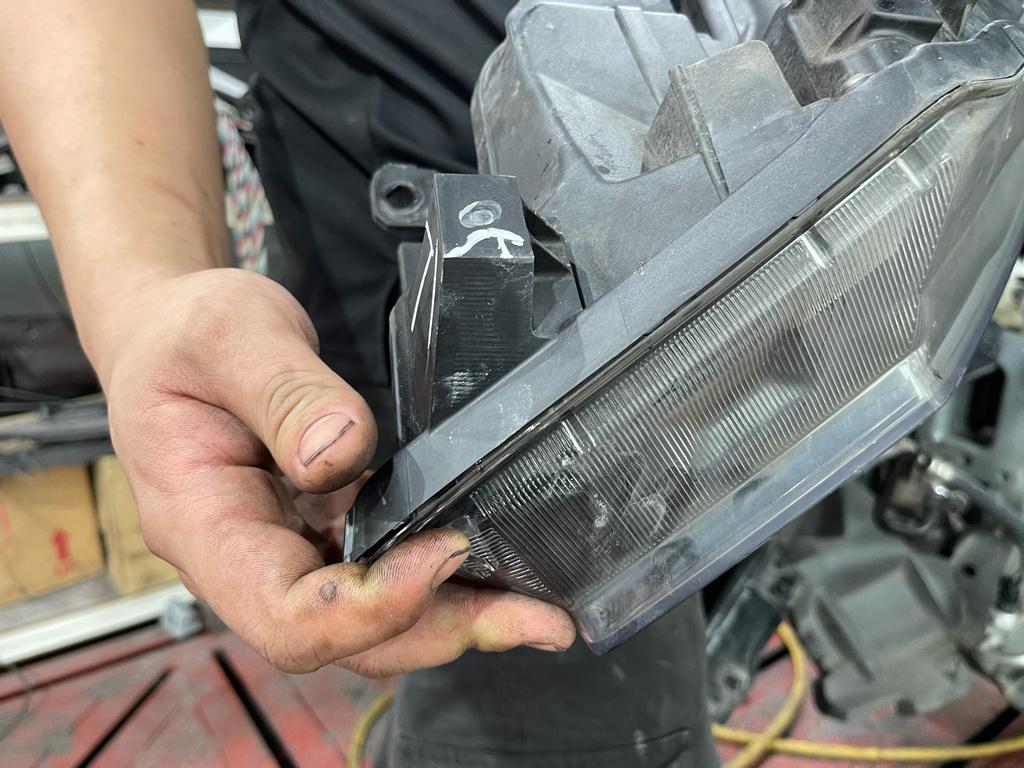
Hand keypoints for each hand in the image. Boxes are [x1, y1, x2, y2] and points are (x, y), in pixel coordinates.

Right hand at [103, 268, 574, 674]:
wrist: (174, 334)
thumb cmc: (185, 333)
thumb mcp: (228, 336)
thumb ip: (283, 392)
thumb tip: (342, 452)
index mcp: (202, 524)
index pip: (283, 612)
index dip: (369, 605)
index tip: (444, 551)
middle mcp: (245, 558)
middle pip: (341, 636)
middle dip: (439, 629)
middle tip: (536, 619)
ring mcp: (286, 549)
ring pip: (370, 620)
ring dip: (454, 617)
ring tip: (537, 612)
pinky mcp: (321, 530)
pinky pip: (381, 574)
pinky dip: (441, 581)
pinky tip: (498, 568)